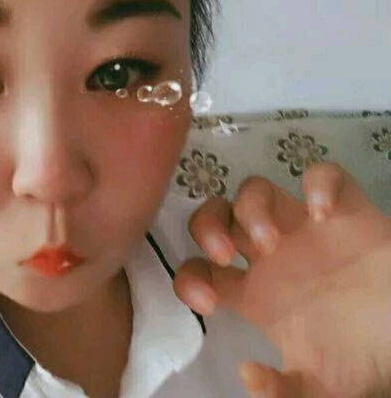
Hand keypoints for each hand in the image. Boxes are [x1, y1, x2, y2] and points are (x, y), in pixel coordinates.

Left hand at [172, 161, 390, 397]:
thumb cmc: (361, 357)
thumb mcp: (321, 388)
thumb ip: (284, 392)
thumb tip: (248, 375)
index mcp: (255, 292)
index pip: (199, 270)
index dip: (190, 279)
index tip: (207, 303)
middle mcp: (270, 253)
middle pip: (216, 215)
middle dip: (207, 226)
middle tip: (224, 256)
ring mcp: (304, 227)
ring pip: (256, 189)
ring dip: (251, 207)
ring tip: (271, 241)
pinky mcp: (346, 210)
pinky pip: (324, 175)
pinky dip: (320, 183)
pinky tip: (322, 213)